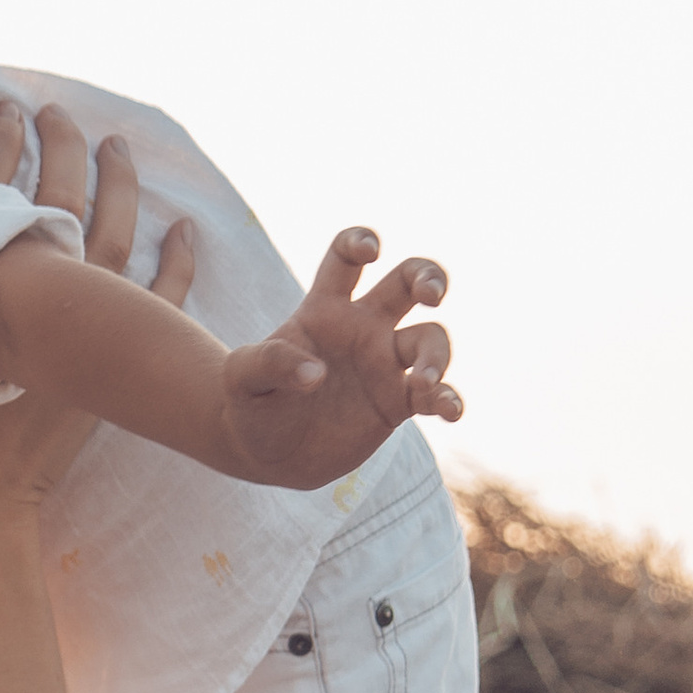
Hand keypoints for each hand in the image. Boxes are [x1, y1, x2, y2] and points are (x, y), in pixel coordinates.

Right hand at [0, 97, 193, 506]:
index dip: (0, 146)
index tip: (3, 107)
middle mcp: (36, 296)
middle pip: (60, 199)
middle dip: (60, 147)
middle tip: (58, 111)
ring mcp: (83, 332)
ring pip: (116, 235)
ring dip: (120, 184)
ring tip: (119, 144)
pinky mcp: (114, 369)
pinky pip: (160, 300)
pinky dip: (177, 261)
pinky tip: (186, 228)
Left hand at [215, 229, 460, 488]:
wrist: (263, 451)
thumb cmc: (249, 403)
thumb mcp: (241, 379)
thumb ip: (271, 363)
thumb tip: (314, 375)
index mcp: (324, 308)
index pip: (346, 258)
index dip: (360, 241)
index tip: (371, 252)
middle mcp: (362, 328)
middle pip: (407, 282)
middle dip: (428, 277)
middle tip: (432, 296)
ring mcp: (384, 364)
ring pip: (430, 338)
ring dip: (437, 355)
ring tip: (424, 383)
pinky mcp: (397, 403)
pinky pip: (434, 395)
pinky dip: (448, 400)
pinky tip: (451, 411)